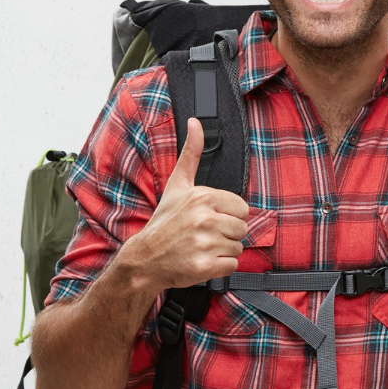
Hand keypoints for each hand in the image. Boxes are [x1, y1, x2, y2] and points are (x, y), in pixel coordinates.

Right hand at [124, 118, 250, 291]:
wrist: (144, 258)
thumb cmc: (164, 221)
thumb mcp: (178, 184)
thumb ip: (191, 153)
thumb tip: (196, 122)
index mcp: (203, 197)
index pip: (243, 208)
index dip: (228, 215)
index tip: (208, 219)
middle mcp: (204, 218)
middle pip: (242, 228)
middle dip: (226, 234)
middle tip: (203, 235)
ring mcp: (204, 243)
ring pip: (238, 248)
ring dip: (222, 250)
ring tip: (201, 247)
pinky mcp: (204, 266)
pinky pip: (232, 265)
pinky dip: (219, 266)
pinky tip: (201, 260)